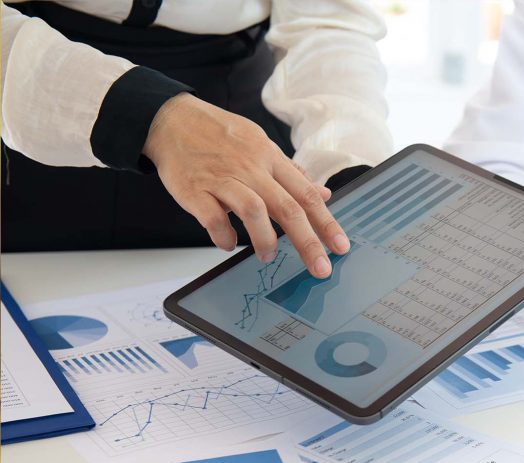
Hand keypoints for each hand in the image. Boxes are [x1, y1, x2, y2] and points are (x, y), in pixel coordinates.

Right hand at [142, 94, 349, 277]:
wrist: (170, 119)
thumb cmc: (219, 135)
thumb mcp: (261, 145)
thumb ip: (292, 173)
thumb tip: (324, 194)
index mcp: (270, 158)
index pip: (306, 194)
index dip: (327, 223)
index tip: (341, 246)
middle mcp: (250, 167)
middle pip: (287, 207)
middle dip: (308, 242)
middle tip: (320, 268)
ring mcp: (222, 178)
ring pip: (254, 210)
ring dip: (265, 239)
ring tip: (268, 255)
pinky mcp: (194, 189)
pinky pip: (213, 217)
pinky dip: (223, 236)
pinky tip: (228, 243)